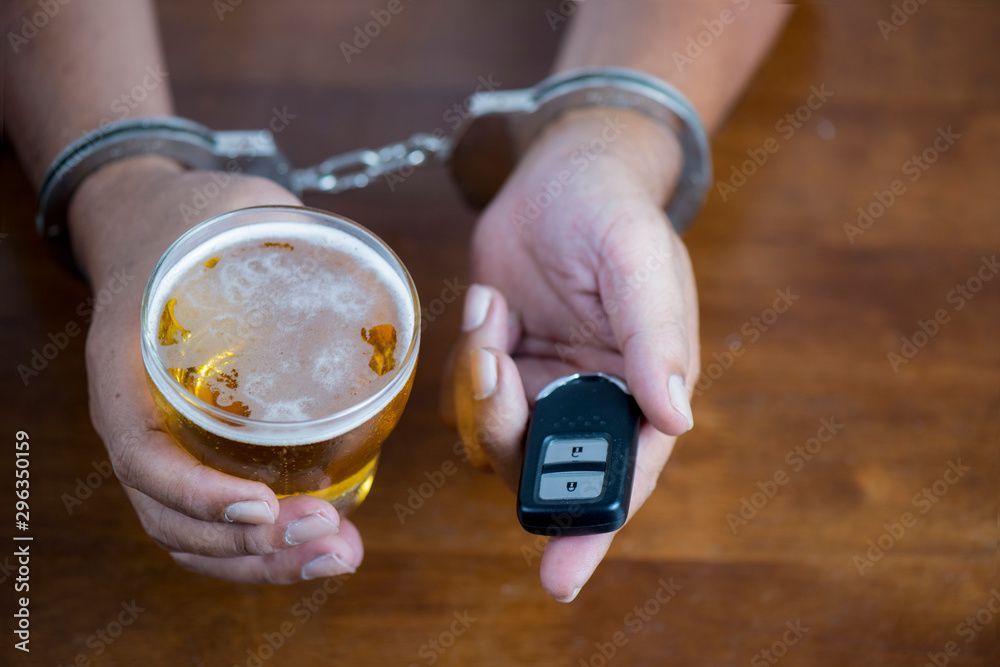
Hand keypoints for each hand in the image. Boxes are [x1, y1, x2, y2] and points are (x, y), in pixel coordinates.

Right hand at [69, 156, 362, 582]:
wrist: (153, 228)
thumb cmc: (190, 219)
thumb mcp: (230, 207)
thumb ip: (284, 229)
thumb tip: (359, 259)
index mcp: (128, 365)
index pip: (142, 453)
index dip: (195, 493)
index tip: (263, 505)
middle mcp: (136, 417)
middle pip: (169, 517)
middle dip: (249, 546)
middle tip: (328, 538)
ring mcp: (163, 440)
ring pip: (191, 534)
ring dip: (263, 561)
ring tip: (340, 556)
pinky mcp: (197, 449)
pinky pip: (213, 519)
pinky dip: (262, 548)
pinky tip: (324, 544)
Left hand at [443, 108, 699, 601]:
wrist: (560, 172)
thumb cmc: (612, 211)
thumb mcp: (640, 262)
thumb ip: (655, 338)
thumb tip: (675, 418)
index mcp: (641, 390)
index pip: (622, 476)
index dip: (594, 529)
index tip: (560, 578)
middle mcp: (591, 401)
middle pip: (543, 465)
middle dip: (510, 430)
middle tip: (497, 360)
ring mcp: (541, 387)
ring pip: (494, 436)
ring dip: (481, 385)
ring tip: (496, 314)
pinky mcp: (498, 363)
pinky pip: (463, 396)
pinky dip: (465, 358)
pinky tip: (489, 306)